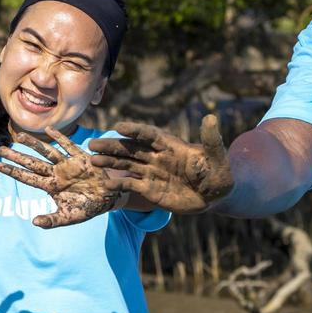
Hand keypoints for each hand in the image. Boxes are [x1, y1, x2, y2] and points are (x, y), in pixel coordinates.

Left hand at [0, 127, 123, 228]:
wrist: (109, 199)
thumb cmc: (87, 208)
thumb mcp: (69, 217)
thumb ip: (52, 221)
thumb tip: (34, 222)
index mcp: (51, 186)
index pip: (28, 178)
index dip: (13, 172)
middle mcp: (56, 173)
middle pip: (33, 163)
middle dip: (17, 156)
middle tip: (1, 149)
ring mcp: (68, 164)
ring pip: (47, 152)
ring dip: (34, 144)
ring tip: (20, 135)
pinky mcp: (81, 158)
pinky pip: (69, 146)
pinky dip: (60, 138)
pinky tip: (49, 130)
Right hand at [87, 114, 232, 214]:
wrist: (215, 195)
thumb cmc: (218, 173)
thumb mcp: (217, 158)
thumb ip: (211, 140)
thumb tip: (211, 117)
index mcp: (171, 145)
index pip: (149, 135)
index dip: (135, 131)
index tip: (120, 127)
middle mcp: (157, 156)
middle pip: (131, 148)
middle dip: (113, 146)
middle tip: (93, 143)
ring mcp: (151, 172)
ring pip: (127, 164)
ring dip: (110, 162)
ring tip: (93, 160)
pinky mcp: (149, 189)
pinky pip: (131, 185)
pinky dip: (119, 184)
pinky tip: (106, 184)